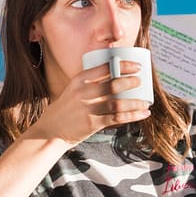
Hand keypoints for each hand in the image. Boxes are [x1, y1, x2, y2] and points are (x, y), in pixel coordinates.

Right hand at [26, 61, 151, 144]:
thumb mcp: (73, 90)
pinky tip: (142, 114)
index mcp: (79, 80)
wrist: (50, 130)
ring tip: (145, 101)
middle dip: (131, 82)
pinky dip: (132, 116)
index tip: (136, 66)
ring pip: (118, 103)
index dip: (123, 65)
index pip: (105, 67)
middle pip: (113, 84)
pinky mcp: (92, 124)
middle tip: (140, 81)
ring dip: (135, 102)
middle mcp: (83, 93)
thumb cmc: (65, 109)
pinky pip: (117, 118)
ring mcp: (88, 109)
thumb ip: (91, 83)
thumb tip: (118, 77)